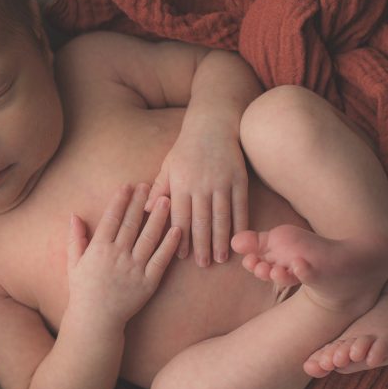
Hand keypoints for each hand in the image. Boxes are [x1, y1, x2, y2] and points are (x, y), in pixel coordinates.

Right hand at [67, 183, 181, 326]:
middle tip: (150, 184)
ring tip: (166, 200)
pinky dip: (170, 244)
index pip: (112, 218)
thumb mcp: (74, 264)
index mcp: (99, 249)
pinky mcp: (148, 282)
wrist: (96, 321)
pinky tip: (177, 230)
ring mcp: (134, 269)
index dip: (121, 200)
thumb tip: (74, 215)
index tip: (128, 186)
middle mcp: (117, 256)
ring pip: (149, 237)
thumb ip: (75, 239)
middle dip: (141, 202)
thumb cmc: (83, 291)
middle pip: (132, 223)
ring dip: (158, 217)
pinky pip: (161, 259)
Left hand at [144, 127, 248, 266]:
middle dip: (202, 245)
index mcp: (181, 183)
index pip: (180, 217)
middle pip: (201, 221)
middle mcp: (201, 185)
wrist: (212, 124)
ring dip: (221, 240)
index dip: (181, 238)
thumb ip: (159, 188)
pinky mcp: (239, 179)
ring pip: (221, 217)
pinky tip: (239, 238)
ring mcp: (221, 182)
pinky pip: (240, 206)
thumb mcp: (168, 165)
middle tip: (203, 264)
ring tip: (220, 258)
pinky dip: (240, 224)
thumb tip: (147, 209)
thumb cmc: (186, 147)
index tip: (182, 256)